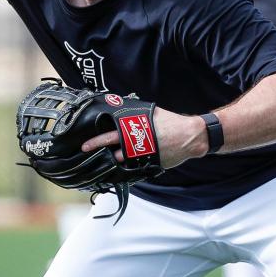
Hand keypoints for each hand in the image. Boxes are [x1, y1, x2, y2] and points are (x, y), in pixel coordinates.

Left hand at [80, 107, 207, 168]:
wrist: (190, 136)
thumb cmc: (171, 123)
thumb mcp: (151, 113)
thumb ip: (135, 114)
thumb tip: (122, 108)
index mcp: (136, 130)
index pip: (111, 136)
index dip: (97, 141)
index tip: (85, 145)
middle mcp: (138, 145)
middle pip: (113, 152)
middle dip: (99, 154)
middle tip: (87, 154)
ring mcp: (144, 157)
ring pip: (123, 162)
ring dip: (113, 162)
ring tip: (103, 162)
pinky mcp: (151, 165)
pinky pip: (135, 168)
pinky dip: (128, 168)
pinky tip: (120, 168)